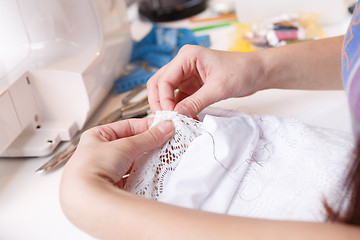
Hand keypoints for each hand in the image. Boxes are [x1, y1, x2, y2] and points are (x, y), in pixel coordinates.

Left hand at [60, 118, 173, 237]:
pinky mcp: (112, 187)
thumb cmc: (91, 169)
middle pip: (130, 145)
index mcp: (96, 137)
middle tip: (165, 142)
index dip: (146, 126)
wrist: (85, 200)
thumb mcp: (125, 146)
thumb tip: (163, 128)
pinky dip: (142, 175)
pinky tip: (152, 174)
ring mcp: (105, 171)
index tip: (162, 126)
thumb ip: (148, 138)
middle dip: (148, 144)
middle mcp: (98, 153)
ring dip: (146, 160)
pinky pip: (131, 177)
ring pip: (132, 162)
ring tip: (161, 158)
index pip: (126, 126)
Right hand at [147, 45, 261, 116]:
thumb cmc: (242, 71)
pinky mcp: (193, 86)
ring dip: (170, 107)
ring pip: (167, 93)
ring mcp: (187, 76)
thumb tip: (178, 115)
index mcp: (187, 56)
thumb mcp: (219, 88)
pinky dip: (180, 109)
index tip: (171, 115)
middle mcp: (183, 64)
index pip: (164, 79)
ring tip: (177, 122)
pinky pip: (179, 99)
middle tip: (167, 119)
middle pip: (160, 84)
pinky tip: (186, 119)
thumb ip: (196, 102)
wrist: (258, 73)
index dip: (163, 99)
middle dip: (160, 102)